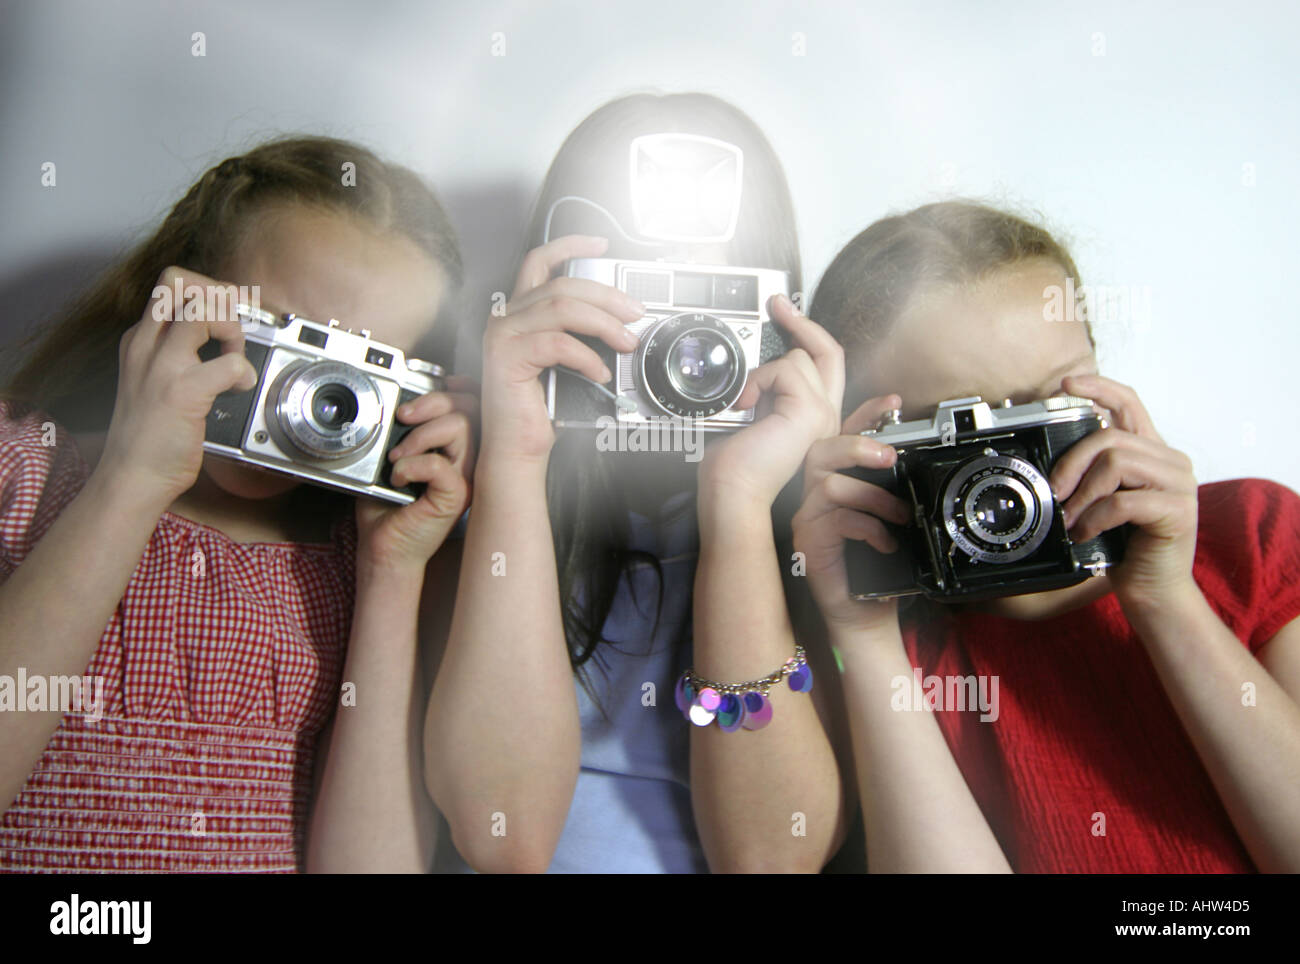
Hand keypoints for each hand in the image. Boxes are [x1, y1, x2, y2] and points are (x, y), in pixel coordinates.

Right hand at [96, 266, 258, 510]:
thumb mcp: (153, 381)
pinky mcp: (183, 392)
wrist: (131, 476)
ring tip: (234, 361)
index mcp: (139, 341)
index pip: (170, 284)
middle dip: (218, 298)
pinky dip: (243, 374)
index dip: (207, 291)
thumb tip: (221, 337)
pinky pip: (229, 363)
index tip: (224, 317)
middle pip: (179, 282)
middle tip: (230, 333)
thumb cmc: (147, 437)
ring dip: (232, 331)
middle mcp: (145, 345)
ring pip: (203, 310)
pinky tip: (239, 389)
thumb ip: (178, 355)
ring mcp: (162, 367)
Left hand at [354, 375, 479, 571]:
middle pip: (470, 410)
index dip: (458, 389)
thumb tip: (401, 401)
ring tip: (399, 454)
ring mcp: (464, 479)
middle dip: (434, 402)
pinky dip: (413, 464)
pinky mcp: (454, 497)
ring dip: (421, 434)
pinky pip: (441, 465)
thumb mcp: (395, 457)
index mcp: (457, 450)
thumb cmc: (388, 508)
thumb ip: (406, 430)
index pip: (474, 407)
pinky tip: (400, 476)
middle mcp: (466, 462)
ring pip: (461, 429)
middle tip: (404, 416)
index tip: (436, 386)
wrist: (384, 549)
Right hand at [479, 235, 643, 464]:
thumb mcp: (566, 362)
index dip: (570, 245)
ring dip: (603, 323)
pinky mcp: (506, 357)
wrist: (518, 448)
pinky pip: (556, 344)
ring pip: (562, 308)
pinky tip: (600, 372)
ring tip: (626, 342)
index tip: (601, 244)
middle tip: (635, 313)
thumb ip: (579, 334)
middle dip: (607, 296)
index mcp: (519, 311)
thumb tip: (621, 321)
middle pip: (563, 285)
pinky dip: (586, 357)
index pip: (541, 262)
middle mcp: (506, 316)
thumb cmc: (542, 409)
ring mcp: (502, 335)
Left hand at [698, 294, 843, 511]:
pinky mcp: (811, 412)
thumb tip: (757, 372)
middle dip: (804, 322)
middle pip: (831, 352)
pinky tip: (745, 404)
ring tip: (744, 400)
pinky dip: (758, 380)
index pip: (824, 367)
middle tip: (777, 304)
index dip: (809, 337)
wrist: (733, 494)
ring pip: (800, 358)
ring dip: (763, 372)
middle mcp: (826, 416)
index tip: (786, 316)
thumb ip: (766, 394)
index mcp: (814, 418)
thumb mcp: (754, 418)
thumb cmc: (736, 468)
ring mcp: (824, 414)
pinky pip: (786, 369)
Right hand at [791, 393, 912, 634]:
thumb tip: (915, 464)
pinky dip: (868, 527)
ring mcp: (808, 519)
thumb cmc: (876, 570)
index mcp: (836, 485)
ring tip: (899, 517)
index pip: (843, 438)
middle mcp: (815, 497)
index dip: (864, 415)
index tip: (892, 403)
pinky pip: (836, 519)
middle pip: (822, 451)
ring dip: (873, 497)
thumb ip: (894, 492)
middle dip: (858, 445)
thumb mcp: (892, 522)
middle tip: (891, 458)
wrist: (864, 615)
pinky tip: (885, 542)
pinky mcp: (808, 542)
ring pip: (830, 484)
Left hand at [1049, 373, 1199, 610]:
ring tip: (1072, 519)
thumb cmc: (1125, 548)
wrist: (1154, 592)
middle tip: (1055, 493)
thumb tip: (1053, 461)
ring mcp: (1180, 484)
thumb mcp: (1104, 501)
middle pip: (1109, 437)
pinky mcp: (1178, 511)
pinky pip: (1123, 501)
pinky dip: (1095, 518)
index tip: (1065, 385)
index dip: (1098, 388)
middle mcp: (1171, 461)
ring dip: (1083, 494)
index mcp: (1152, 453)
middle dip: (1071, 463)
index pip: (1129, 402)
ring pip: (1116, 463)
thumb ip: (1094, 474)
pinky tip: (1086, 534)